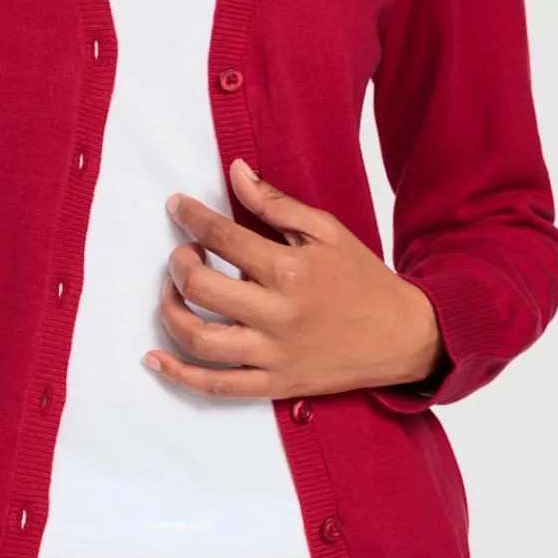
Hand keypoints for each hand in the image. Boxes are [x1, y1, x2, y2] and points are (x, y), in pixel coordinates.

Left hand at [144, 158, 444, 400]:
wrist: (403, 335)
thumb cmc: (362, 279)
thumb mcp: (326, 230)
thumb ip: (275, 203)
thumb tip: (235, 172)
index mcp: (290, 270)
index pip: (221, 237)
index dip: (190, 217)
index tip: (177, 206)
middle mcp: (277, 314)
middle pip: (200, 288)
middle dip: (178, 263)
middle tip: (183, 252)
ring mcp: (272, 355)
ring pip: (198, 339)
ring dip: (170, 311)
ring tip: (172, 292)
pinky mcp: (274, 385)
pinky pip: (216, 386)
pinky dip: (179, 374)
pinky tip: (154, 359)